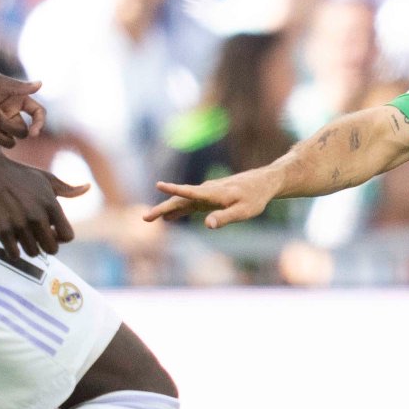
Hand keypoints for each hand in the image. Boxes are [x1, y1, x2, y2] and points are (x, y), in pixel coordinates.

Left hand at [0, 70, 47, 147]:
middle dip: (12, 126)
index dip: (40, 123)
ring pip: (12, 141)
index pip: (37, 112)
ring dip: (1, 134)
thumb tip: (41, 84)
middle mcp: (9, 113)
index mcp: (15, 99)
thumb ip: (17, 87)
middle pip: (24, 130)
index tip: (34, 132)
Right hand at [0, 156, 87, 257]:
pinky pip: (14, 254)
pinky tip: (11, 241)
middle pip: (52, 249)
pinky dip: (13, 252)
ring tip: (23, 236)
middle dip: (46, 245)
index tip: (52, 232)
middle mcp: (37, 216)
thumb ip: (68, 189)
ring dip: (29, 247)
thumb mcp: (47, 179)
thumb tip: (88, 187)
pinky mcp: (1, 230)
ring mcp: (19, 224)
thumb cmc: (21, 175)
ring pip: (33, 253)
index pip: (68, 236)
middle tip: (37, 236)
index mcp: (51, 205)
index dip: (61, 237)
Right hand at [143, 167, 281, 227]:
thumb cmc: (255, 198)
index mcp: (213, 194)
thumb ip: (225, 217)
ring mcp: (206, 194)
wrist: (263, 182)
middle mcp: (206, 191)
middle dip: (162, 208)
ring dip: (167, 209)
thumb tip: (207, 225)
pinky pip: (190, 203)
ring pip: (183, 201)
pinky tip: (171, 217)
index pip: (190, 192)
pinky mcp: (209, 197)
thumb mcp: (244, 212)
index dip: (174, 189)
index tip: (158, 184)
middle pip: (180, 199)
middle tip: (145, 218)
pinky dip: (178, 209)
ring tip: (151, 218)